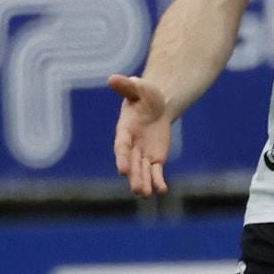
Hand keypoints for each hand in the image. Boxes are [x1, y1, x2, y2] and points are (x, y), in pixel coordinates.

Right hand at [107, 72, 176, 195]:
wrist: (156, 104)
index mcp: (124, 130)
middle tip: (138, 190)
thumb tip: (112, 78)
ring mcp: (142, 154)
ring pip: (142, 171)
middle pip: (132, 164)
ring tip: (145, 195)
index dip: (122, 158)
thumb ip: (126, 86)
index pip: (121, 147)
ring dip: (144, 182)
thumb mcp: (138, 87)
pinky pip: (155, 172)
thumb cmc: (145, 94)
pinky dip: (158, 181)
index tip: (122, 170)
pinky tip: (162, 191)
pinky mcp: (154, 159)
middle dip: (134, 177)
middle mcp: (131, 146)